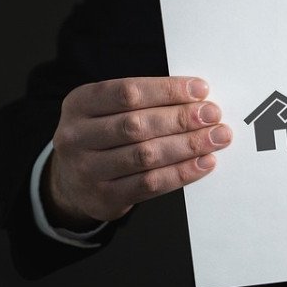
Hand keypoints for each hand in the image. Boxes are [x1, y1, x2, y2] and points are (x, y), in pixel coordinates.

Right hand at [44, 76, 229, 229]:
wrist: (70, 182)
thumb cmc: (101, 135)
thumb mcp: (107, 110)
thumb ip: (143, 101)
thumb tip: (196, 97)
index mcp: (79, 103)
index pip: (128, 92)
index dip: (167, 90)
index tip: (200, 89)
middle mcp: (77, 136)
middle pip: (137, 125)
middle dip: (181, 118)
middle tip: (213, 115)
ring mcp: (87, 170)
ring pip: (146, 155)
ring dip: (188, 145)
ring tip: (216, 137)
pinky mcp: (105, 197)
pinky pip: (150, 184)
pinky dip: (182, 172)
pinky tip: (204, 162)